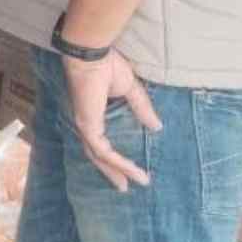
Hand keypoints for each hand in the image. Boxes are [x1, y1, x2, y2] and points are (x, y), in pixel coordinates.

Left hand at [63, 50, 161, 190]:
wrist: (93, 55)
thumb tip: (157, 127)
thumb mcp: (130, 90)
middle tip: (123, 187)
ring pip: (100, 157)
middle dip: (110, 171)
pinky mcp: (88, 126)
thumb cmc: (107, 65)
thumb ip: (141, 109)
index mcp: (91, 113)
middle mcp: (85, 122)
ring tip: (131, 185)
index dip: (110, 154)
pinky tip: (132, 171)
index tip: (126, 168)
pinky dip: (118, 163)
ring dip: (117, 171)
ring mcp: (84, 125)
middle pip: (96, 154)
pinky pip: (104, 152)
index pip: (99, 140)